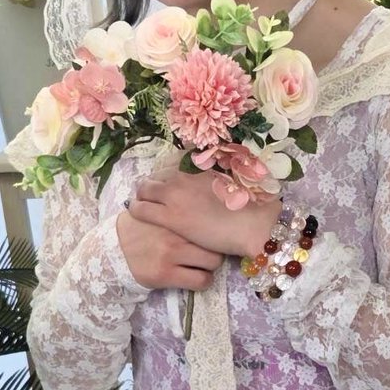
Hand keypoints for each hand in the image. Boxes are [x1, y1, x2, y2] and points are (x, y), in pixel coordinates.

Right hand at [116, 211, 222, 291]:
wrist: (111, 251)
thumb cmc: (137, 229)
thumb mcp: (153, 209)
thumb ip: (172, 205)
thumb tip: (197, 195)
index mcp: (171, 214)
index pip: (207, 217)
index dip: (214, 225)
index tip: (212, 231)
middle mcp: (173, 233)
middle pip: (214, 239)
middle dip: (216, 246)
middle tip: (211, 249)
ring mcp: (171, 255)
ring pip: (213, 262)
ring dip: (212, 265)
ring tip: (204, 264)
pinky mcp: (166, 275)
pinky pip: (201, 281)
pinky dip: (204, 280)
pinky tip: (198, 277)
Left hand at [128, 166, 281, 257]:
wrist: (253, 225)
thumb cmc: (250, 205)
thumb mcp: (233, 179)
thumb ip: (217, 175)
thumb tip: (210, 178)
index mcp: (198, 167)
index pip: (171, 164)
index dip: (165, 174)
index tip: (164, 182)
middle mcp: (184, 177)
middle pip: (156, 176)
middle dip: (150, 184)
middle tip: (148, 193)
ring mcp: (174, 196)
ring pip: (144, 190)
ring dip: (141, 195)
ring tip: (141, 202)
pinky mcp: (169, 217)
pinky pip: (141, 209)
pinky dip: (136, 209)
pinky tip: (136, 213)